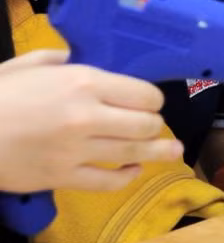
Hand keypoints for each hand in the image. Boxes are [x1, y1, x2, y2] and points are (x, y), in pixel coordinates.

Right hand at [0, 51, 181, 193]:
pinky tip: (133, 171)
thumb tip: (81, 61)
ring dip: (158, 152)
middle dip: (155, 125)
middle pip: (144, 125)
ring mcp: (77, 150)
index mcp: (83, 82)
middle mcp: (88, 116)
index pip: (142, 94)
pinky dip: (125, 177)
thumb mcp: (31, 63)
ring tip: (173, 151)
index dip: (151, 99)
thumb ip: (64, 60)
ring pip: (132, 153)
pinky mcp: (63, 178)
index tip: (150, 102)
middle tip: (155, 125)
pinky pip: (106, 182)